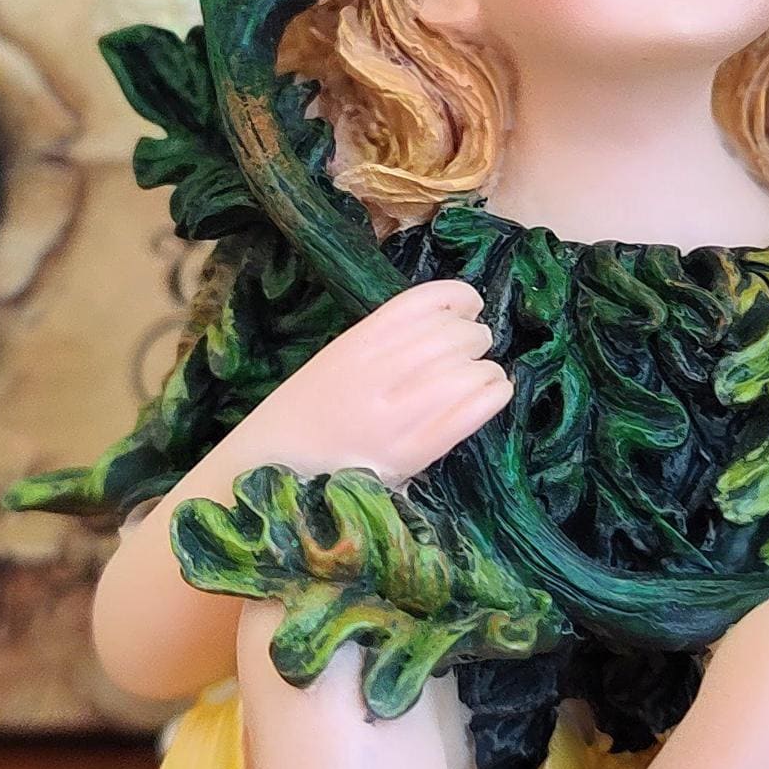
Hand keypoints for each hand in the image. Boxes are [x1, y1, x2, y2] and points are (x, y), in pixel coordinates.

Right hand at [226, 281, 511, 485]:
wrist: (274, 471)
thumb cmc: (306, 417)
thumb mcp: (336, 362)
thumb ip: (382, 344)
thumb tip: (446, 326)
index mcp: (359, 341)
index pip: (425, 301)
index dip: (460, 298)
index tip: (469, 308)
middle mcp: (381, 368)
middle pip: (457, 333)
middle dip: (474, 339)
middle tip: (470, 355)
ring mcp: (399, 410)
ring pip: (471, 367)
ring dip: (484, 370)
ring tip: (479, 380)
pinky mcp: (415, 449)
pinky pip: (473, 409)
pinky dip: (493, 395)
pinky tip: (493, 395)